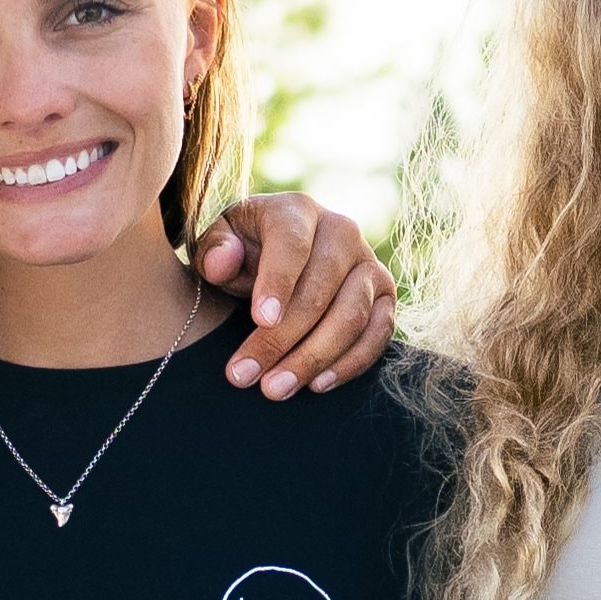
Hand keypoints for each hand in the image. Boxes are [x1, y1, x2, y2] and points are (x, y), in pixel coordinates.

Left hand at [194, 192, 394, 398]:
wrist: (281, 261)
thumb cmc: (244, 253)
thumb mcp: (219, 246)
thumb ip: (214, 251)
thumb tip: (221, 263)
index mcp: (297, 211)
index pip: (292, 244)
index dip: (278, 282)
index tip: (261, 320)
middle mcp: (342, 232)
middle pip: (320, 290)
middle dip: (281, 338)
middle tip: (245, 375)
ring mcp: (369, 265)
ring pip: (351, 316)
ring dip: (313, 358)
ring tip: (274, 388)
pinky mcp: (386, 298)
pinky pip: (377, 335)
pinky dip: (349, 364)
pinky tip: (316, 385)